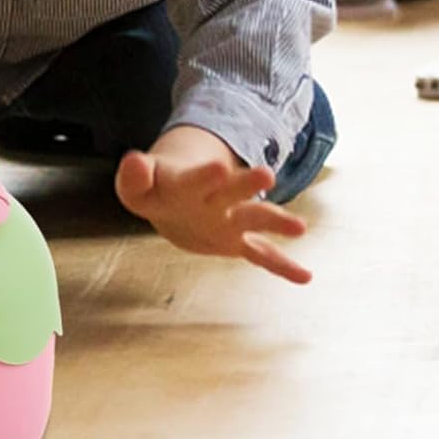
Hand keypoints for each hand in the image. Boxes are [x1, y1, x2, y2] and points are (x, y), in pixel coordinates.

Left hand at [114, 124, 310, 283]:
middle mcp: (216, 198)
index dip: (204, 175)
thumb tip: (133, 161)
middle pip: (233, 191)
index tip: (219, 168)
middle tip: (267, 175)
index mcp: (189, 183)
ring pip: (254, 218)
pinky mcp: (236, 242)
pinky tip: (305, 277)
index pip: (195, 178)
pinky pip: (262, 255)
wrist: (175, 197)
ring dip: (275, 222)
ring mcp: (230, 219)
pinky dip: (282, 266)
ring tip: (300, 227)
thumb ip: (134, 177)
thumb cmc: (155, 190)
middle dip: (247, 184)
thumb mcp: (136, 187)